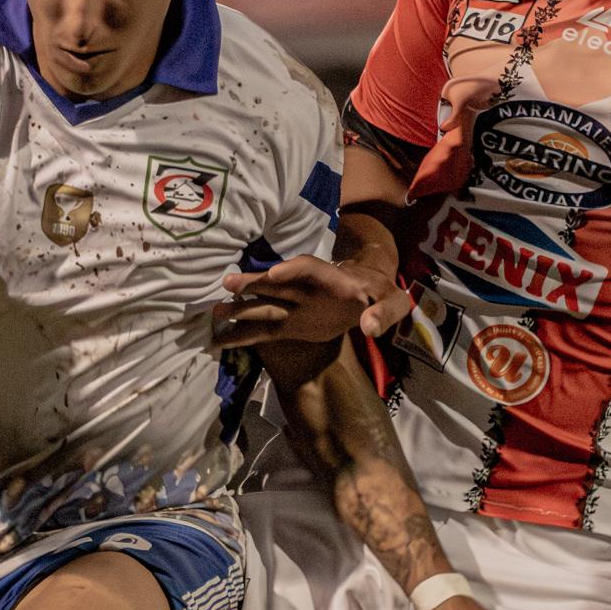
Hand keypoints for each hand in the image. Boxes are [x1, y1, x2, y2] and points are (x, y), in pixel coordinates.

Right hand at [212, 250, 411, 347]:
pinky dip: (243, 335)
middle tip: (228, 284)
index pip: (310, 269)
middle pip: (277, 283)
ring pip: (264, 304)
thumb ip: (384, 312)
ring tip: (216, 311)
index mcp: (334, 279)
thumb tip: (369, 327)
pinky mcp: (290, 325)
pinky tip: (221, 339)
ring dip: (242, 307)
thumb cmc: (382, 295)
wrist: (369, 297)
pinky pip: (263, 330)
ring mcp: (295, 307)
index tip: (273, 275)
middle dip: (254, 283)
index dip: (291, 270)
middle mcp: (307, 289)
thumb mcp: (394, 301)